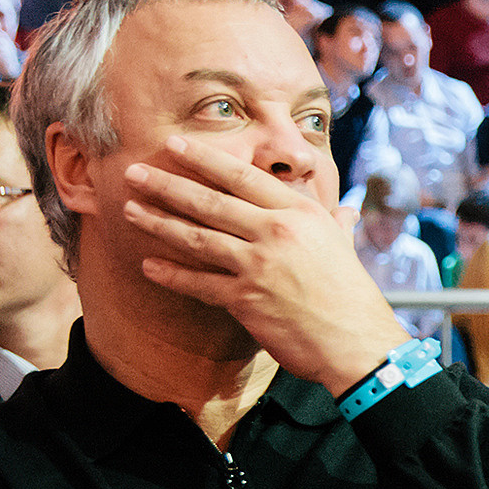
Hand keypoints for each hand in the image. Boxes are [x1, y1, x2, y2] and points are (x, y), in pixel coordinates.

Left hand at [123, 133, 411, 394]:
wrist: (358, 343)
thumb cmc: (354, 296)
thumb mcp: (346, 250)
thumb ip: (338, 226)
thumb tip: (347, 212)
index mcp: (301, 214)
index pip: (243, 177)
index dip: (204, 159)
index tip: (175, 145)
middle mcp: (277, 232)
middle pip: (210, 202)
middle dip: (166, 185)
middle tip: (134, 171)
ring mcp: (259, 265)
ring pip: (197, 237)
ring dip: (158, 222)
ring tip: (130, 209)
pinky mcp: (247, 299)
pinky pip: (199, 283)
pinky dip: (172, 275)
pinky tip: (150, 266)